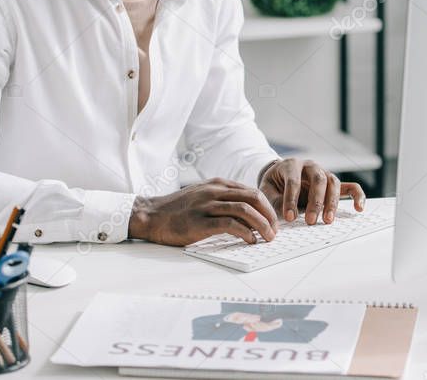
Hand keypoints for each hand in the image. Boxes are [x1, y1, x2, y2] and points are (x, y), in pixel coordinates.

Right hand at [128, 177, 277, 245]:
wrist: (151, 215)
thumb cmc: (178, 209)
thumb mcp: (203, 196)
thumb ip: (223, 200)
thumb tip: (249, 215)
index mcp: (218, 184)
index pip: (251, 191)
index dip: (266, 207)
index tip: (273, 221)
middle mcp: (214, 191)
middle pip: (253, 197)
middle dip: (269, 215)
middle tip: (275, 230)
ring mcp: (207, 205)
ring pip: (245, 210)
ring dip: (262, 224)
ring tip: (268, 237)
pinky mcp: (200, 221)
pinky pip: (230, 224)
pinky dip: (245, 233)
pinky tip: (250, 241)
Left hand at [258, 159, 365, 224]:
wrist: (279, 175)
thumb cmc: (274, 185)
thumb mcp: (266, 190)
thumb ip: (273, 201)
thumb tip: (282, 219)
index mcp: (291, 165)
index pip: (293, 181)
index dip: (291, 200)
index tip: (290, 218)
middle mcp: (310, 166)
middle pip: (318, 179)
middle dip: (315, 202)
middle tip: (310, 221)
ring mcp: (323, 172)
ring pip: (333, 183)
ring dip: (332, 203)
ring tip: (327, 220)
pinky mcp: (332, 183)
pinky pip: (350, 186)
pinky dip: (357, 196)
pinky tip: (358, 208)